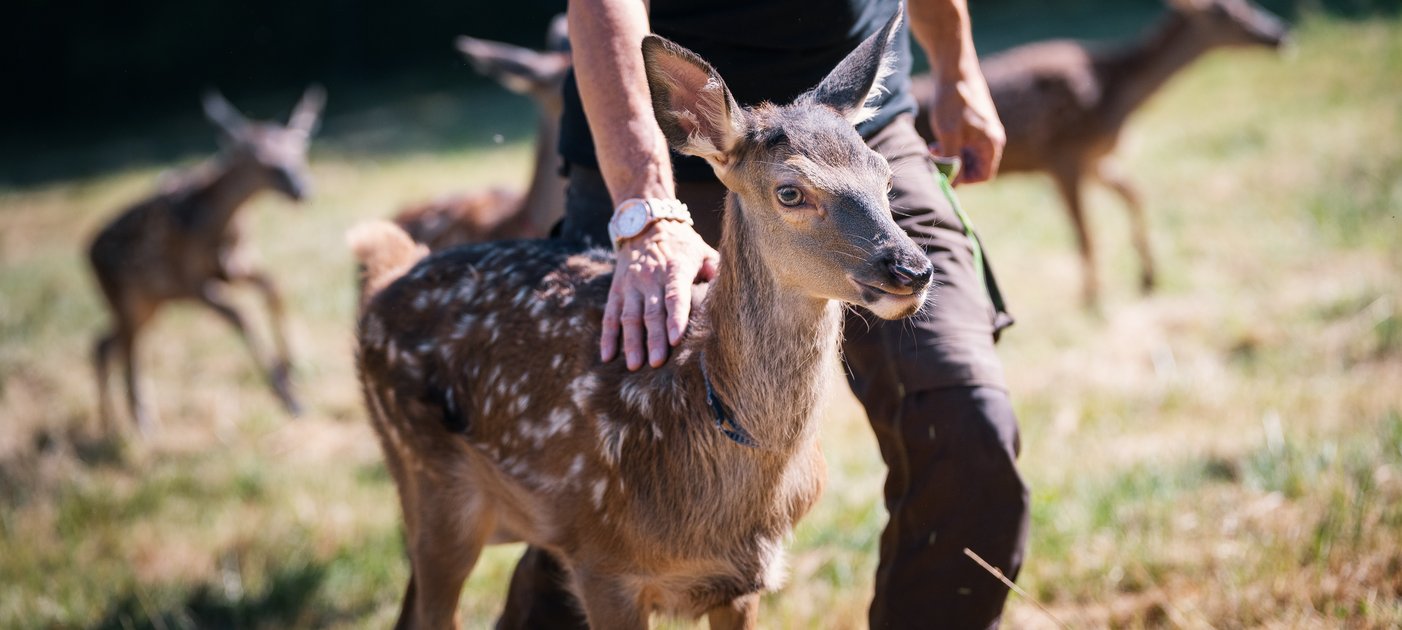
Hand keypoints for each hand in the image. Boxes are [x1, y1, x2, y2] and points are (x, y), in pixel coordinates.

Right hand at [601, 220, 719, 369]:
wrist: (646, 224)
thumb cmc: (683, 245)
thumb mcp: (703, 251)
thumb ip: (716, 271)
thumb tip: (733, 293)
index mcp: (675, 269)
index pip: (675, 295)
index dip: (676, 318)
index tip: (676, 340)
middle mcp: (650, 278)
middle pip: (651, 312)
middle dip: (653, 338)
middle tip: (656, 363)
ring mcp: (630, 284)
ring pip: (629, 316)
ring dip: (631, 342)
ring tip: (633, 366)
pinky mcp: (616, 289)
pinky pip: (610, 315)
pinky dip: (608, 336)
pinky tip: (607, 357)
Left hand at [928, 74, 1004, 184]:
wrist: (954, 71)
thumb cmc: (952, 102)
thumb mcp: (948, 134)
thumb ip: (951, 160)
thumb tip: (951, 183)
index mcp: (992, 144)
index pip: (983, 176)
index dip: (963, 179)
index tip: (944, 172)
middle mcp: (993, 139)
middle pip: (975, 167)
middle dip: (955, 167)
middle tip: (936, 159)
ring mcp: (985, 132)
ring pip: (968, 157)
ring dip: (951, 158)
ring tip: (934, 149)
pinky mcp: (976, 126)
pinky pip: (966, 146)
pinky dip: (952, 147)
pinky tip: (937, 141)